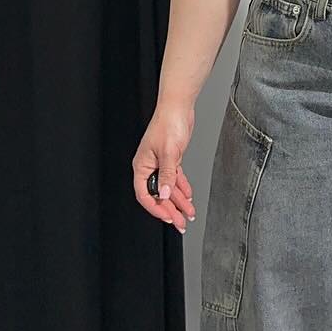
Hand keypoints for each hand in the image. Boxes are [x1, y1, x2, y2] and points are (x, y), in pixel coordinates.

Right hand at [133, 101, 197, 232]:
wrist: (178, 107)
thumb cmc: (168, 124)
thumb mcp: (169, 152)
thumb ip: (167, 175)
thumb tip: (164, 194)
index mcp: (142, 166)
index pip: (144, 194)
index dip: (156, 208)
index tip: (169, 217)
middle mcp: (149, 167)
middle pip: (158, 194)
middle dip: (171, 209)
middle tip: (181, 223)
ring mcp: (160, 164)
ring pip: (168, 188)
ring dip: (179, 201)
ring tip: (189, 214)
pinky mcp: (171, 159)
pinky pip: (175, 179)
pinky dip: (182, 188)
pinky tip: (189, 197)